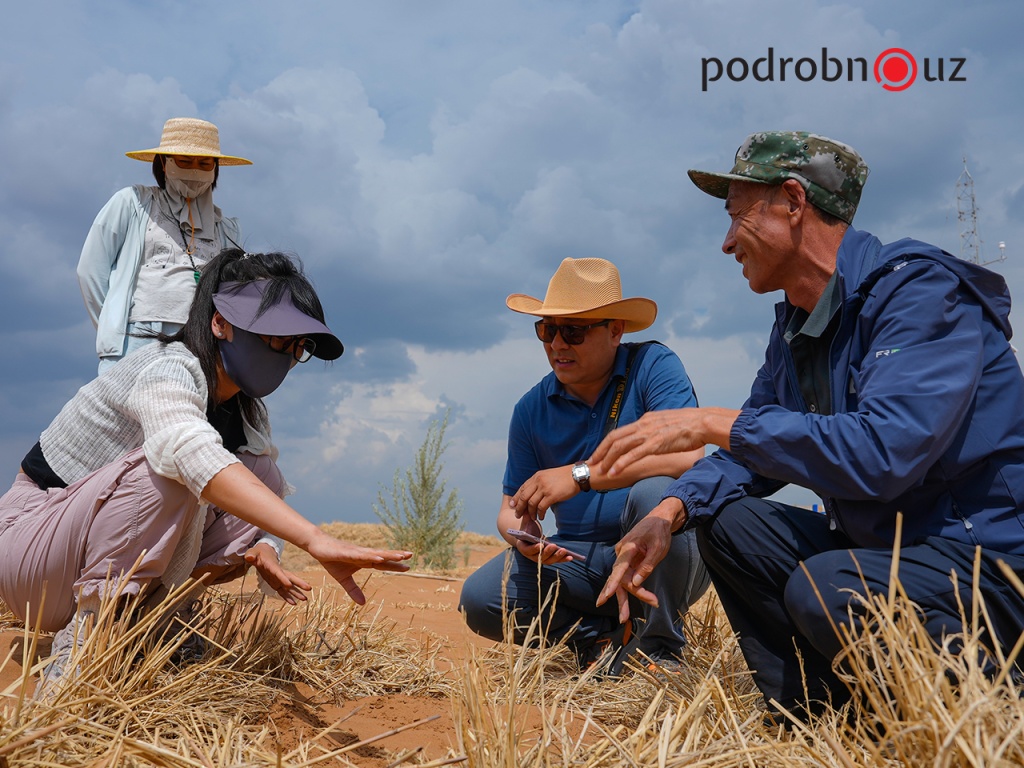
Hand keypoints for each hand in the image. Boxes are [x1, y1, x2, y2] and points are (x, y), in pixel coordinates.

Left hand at [244, 542, 312, 604]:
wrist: (263, 554)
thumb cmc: (257, 553)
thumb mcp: (253, 552)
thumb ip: (251, 555)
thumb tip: (249, 557)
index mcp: (272, 566)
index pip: (278, 572)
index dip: (283, 578)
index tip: (289, 585)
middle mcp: (278, 573)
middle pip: (290, 578)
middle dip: (299, 583)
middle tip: (309, 588)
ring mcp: (278, 579)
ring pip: (289, 586)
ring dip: (296, 592)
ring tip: (305, 599)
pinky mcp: (276, 584)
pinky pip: (283, 591)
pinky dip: (288, 597)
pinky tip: (294, 603)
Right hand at [306, 532, 412, 603]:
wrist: (318, 547)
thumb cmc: (332, 560)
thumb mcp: (343, 579)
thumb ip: (353, 590)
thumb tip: (362, 604)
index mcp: (364, 561)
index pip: (382, 564)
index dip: (394, 566)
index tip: (408, 567)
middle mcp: (363, 555)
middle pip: (383, 556)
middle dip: (396, 556)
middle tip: (411, 555)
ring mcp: (356, 552)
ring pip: (375, 554)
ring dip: (388, 555)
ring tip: (401, 556)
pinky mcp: (347, 551)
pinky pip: (361, 554)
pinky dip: (371, 556)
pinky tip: (380, 557)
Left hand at [510, 466, 578, 521]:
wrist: (577, 475)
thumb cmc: (564, 477)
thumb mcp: (548, 476)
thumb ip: (539, 483)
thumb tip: (533, 495)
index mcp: (537, 476)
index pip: (522, 488)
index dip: (516, 498)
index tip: (512, 505)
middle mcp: (538, 481)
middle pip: (524, 497)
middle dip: (519, 508)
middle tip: (518, 515)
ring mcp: (545, 488)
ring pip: (531, 503)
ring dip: (530, 513)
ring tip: (532, 518)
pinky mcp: (552, 495)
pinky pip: (541, 507)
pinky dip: (539, 514)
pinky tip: (541, 517)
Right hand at [511, 519, 580, 564]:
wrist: (529, 535)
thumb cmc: (527, 528)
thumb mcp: (526, 521)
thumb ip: (526, 516)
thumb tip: (526, 508)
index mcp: (523, 547)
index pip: (527, 550)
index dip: (534, 548)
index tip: (540, 544)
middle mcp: (531, 555)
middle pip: (539, 557)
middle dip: (547, 552)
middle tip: (554, 546)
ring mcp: (540, 558)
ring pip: (548, 560)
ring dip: (557, 557)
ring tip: (564, 551)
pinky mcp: (549, 559)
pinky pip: (556, 560)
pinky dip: (563, 559)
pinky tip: (571, 556)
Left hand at [591, 407, 737, 476]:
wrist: (703, 422)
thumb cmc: (690, 426)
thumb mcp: (667, 426)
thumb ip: (656, 431)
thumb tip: (651, 439)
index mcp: (646, 420)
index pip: (620, 432)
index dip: (607, 443)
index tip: (599, 454)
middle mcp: (643, 424)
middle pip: (614, 437)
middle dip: (601, 451)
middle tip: (591, 463)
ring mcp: (649, 433)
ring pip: (620, 446)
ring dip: (607, 459)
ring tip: (599, 470)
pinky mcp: (656, 442)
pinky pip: (634, 454)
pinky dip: (621, 463)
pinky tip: (613, 472)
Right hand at [596, 499, 681, 622]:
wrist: (659, 519)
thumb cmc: (659, 531)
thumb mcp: (658, 549)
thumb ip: (647, 566)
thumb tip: (636, 583)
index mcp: (627, 548)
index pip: (618, 569)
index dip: (612, 585)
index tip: (606, 597)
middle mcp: (621, 554)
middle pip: (619, 579)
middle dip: (622, 599)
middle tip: (623, 618)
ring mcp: (623, 557)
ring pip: (622, 581)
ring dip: (628, 597)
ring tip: (625, 617)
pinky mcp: (628, 561)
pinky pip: (627, 577)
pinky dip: (632, 589)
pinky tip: (631, 602)